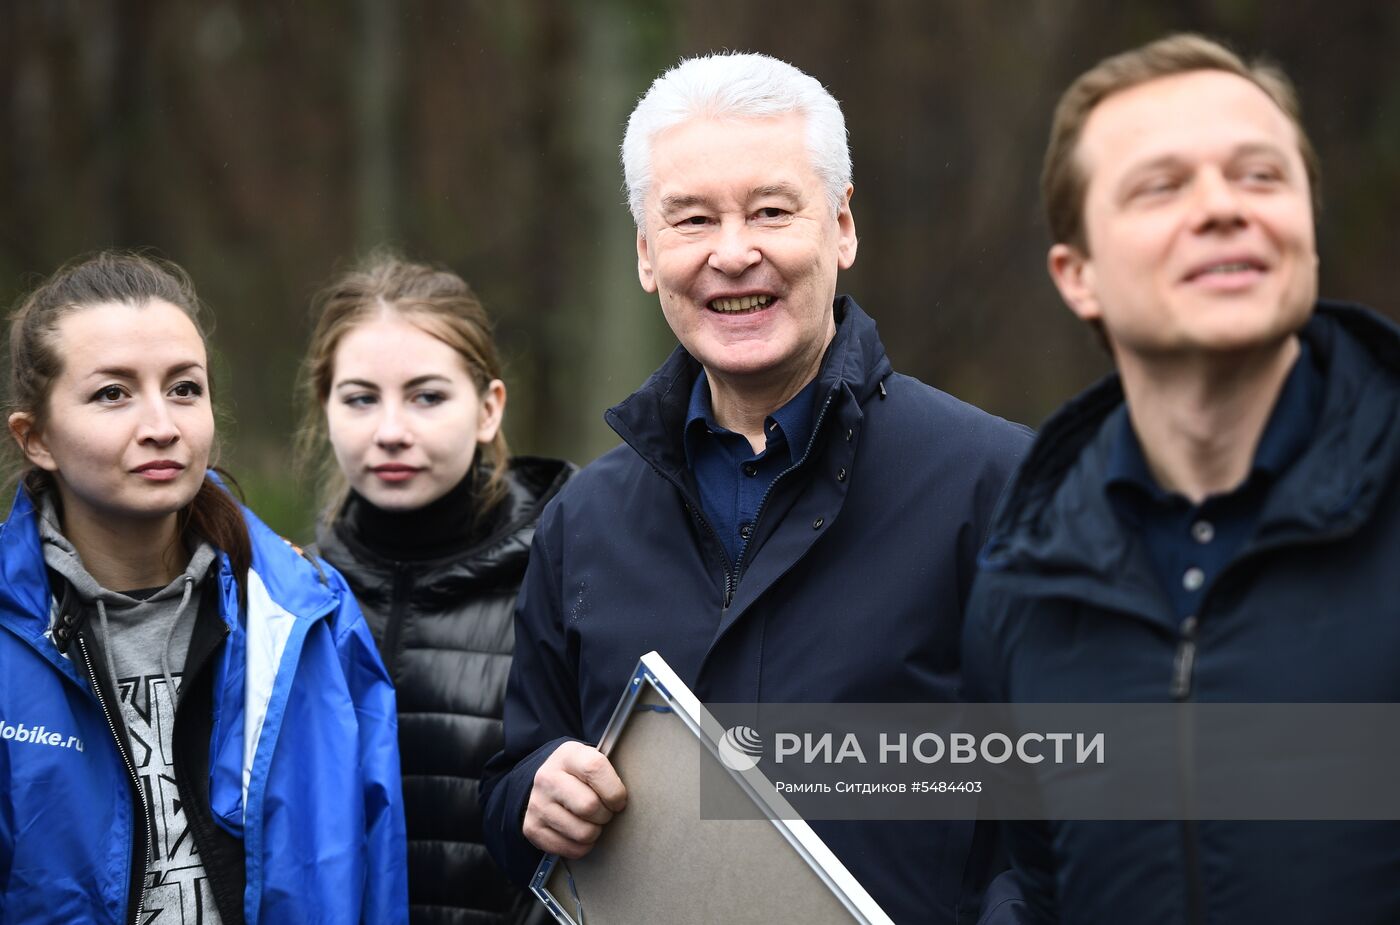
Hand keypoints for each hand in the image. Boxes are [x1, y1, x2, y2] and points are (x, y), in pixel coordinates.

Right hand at [523, 741, 627, 857]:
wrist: (544, 781)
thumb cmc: (579, 773)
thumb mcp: (592, 759)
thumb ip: (609, 773)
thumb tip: (628, 799)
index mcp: (568, 755)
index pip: (596, 769)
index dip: (614, 791)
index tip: (619, 800)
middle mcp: (547, 778)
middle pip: (589, 806)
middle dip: (605, 814)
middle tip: (604, 811)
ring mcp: (537, 804)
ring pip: (582, 833)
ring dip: (595, 832)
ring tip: (592, 822)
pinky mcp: (532, 828)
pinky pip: (570, 849)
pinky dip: (582, 846)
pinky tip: (580, 833)